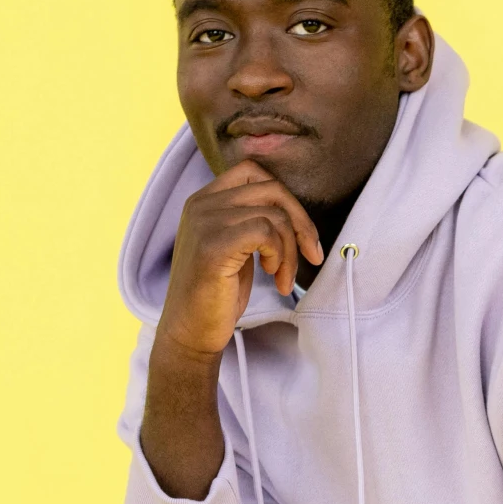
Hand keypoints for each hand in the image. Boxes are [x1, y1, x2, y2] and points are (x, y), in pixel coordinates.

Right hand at [155, 159, 323, 358]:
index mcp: (205, 199)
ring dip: (290, 251)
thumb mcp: (235, 246)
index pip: (255, 172)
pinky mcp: (213, 245)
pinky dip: (280, 255)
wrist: (191, 331)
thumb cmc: (217, 293)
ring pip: (274, 215)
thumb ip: (252, 219)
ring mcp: (205, 222)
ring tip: (282, 277)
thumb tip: (294, 209)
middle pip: (271, 189)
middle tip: (311, 254)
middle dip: (301, 223)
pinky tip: (271, 274)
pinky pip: (266, 231)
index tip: (302, 235)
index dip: (287, 200)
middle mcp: (201, 203)